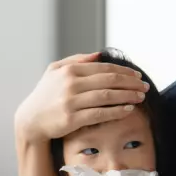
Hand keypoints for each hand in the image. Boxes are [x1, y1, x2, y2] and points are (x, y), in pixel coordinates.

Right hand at [15, 53, 148, 142]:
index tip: (138, 75)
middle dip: (131, 83)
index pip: (104, 68)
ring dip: (128, 96)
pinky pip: (100, 113)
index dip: (124, 71)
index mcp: (69, 70)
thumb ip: (76, 61)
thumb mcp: (54, 72)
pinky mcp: (72, 119)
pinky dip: (116, 111)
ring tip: (141, 97)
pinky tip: (128, 110)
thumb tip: (99, 54)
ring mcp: (71, 101)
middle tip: (145, 86)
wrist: (30, 121)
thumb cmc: (44, 96)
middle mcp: (71, 84)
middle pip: (109, 80)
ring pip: (107, 96)